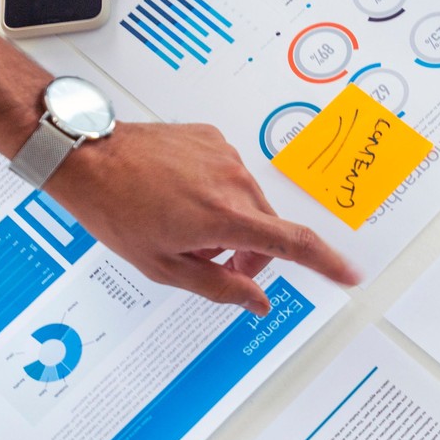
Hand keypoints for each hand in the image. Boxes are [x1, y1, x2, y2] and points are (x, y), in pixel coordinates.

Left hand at [46, 121, 361, 312]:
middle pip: (268, 228)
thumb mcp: (163, 266)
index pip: (293, 244)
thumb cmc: (116, 208)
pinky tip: (181, 197)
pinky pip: (230, 175)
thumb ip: (219, 287)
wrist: (88, 157)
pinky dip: (216, 193)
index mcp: (224, 217)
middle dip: (250, 253)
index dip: (328, 263)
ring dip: (230, 222)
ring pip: (249, 202)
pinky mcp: (213, 139)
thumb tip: (257, 301)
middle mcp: (233, 181)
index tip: (351, 274)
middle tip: (214, 263)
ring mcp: (225, 155)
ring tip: (184, 225)